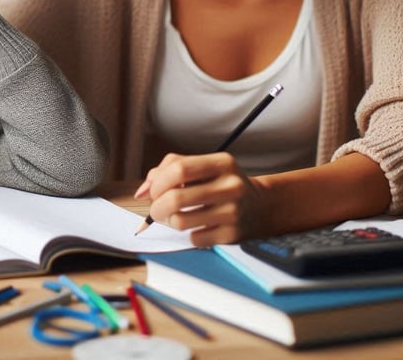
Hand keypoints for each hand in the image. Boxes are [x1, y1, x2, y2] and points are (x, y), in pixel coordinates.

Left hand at [134, 152, 266, 245]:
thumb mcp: (202, 167)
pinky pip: (195, 238)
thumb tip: (141, 191)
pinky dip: (189, 234)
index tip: (153, 191)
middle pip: (176, 198)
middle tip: (156, 210)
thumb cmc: (220, 183)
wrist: (260, 206)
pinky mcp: (233, 235)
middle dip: (157, 207)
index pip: (179, 169)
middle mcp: (230, 186)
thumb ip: (168, 170)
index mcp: (222, 163)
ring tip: (174, 217)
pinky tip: (197, 226)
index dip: (158, 182)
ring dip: (169, 222)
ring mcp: (233, 212)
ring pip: (181, 221)